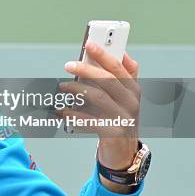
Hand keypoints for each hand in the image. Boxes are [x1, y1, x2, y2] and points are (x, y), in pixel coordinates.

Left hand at [60, 42, 140, 168]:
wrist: (124, 151)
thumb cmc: (120, 118)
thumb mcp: (127, 96)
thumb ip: (126, 75)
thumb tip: (123, 53)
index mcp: (133, 89)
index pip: (119, 67)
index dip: (104, 54)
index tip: (89, 44)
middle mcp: (131, 102)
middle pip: (108, 80)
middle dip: (86, 70)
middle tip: (69, 65)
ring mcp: (123, 118)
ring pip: (98, 98)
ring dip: (77, 90)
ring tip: (62, 87)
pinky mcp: (112, 133)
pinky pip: (89, 120)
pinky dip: (72, 115)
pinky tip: (61, 111)